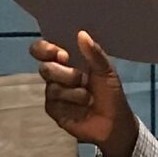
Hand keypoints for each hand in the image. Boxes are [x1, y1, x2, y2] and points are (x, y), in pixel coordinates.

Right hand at [30, 30, 138, 156]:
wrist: (114, 122)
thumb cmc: (110, 93)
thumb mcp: (107, 71)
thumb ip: (94, 53)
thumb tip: (81, 34)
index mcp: (67, 61)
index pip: (43, 50)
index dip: (44, 49)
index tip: (59, 54)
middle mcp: (57, 75)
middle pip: (45, 68)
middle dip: (65, 74)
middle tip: (80, 78)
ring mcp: (53, 93)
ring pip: (51, 88)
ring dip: (74, 93)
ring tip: (89, 98)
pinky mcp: (53, 110)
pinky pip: (53, 104)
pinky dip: (71, 105)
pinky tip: (81, 109)